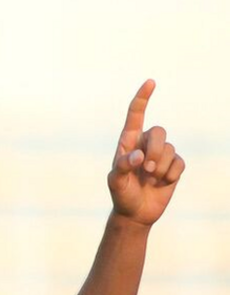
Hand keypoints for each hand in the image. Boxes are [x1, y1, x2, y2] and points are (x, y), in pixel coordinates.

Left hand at [107, 80, 185, 226]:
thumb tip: (137, 156)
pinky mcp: (173, 166)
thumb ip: (122, 167)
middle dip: (155, 150)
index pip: (135, 116)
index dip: (142, 98)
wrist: (135, 213)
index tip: (150, 82)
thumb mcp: (115, 182)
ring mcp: (160, 155)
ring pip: (169, 148)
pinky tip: (162, 183)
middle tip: (146, 168)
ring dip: (161, 165)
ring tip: (151, 178)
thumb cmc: (121, 194)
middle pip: (159, 131)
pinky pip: (179, 162)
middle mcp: (145, 144)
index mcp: (128, 142)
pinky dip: (171, 174)